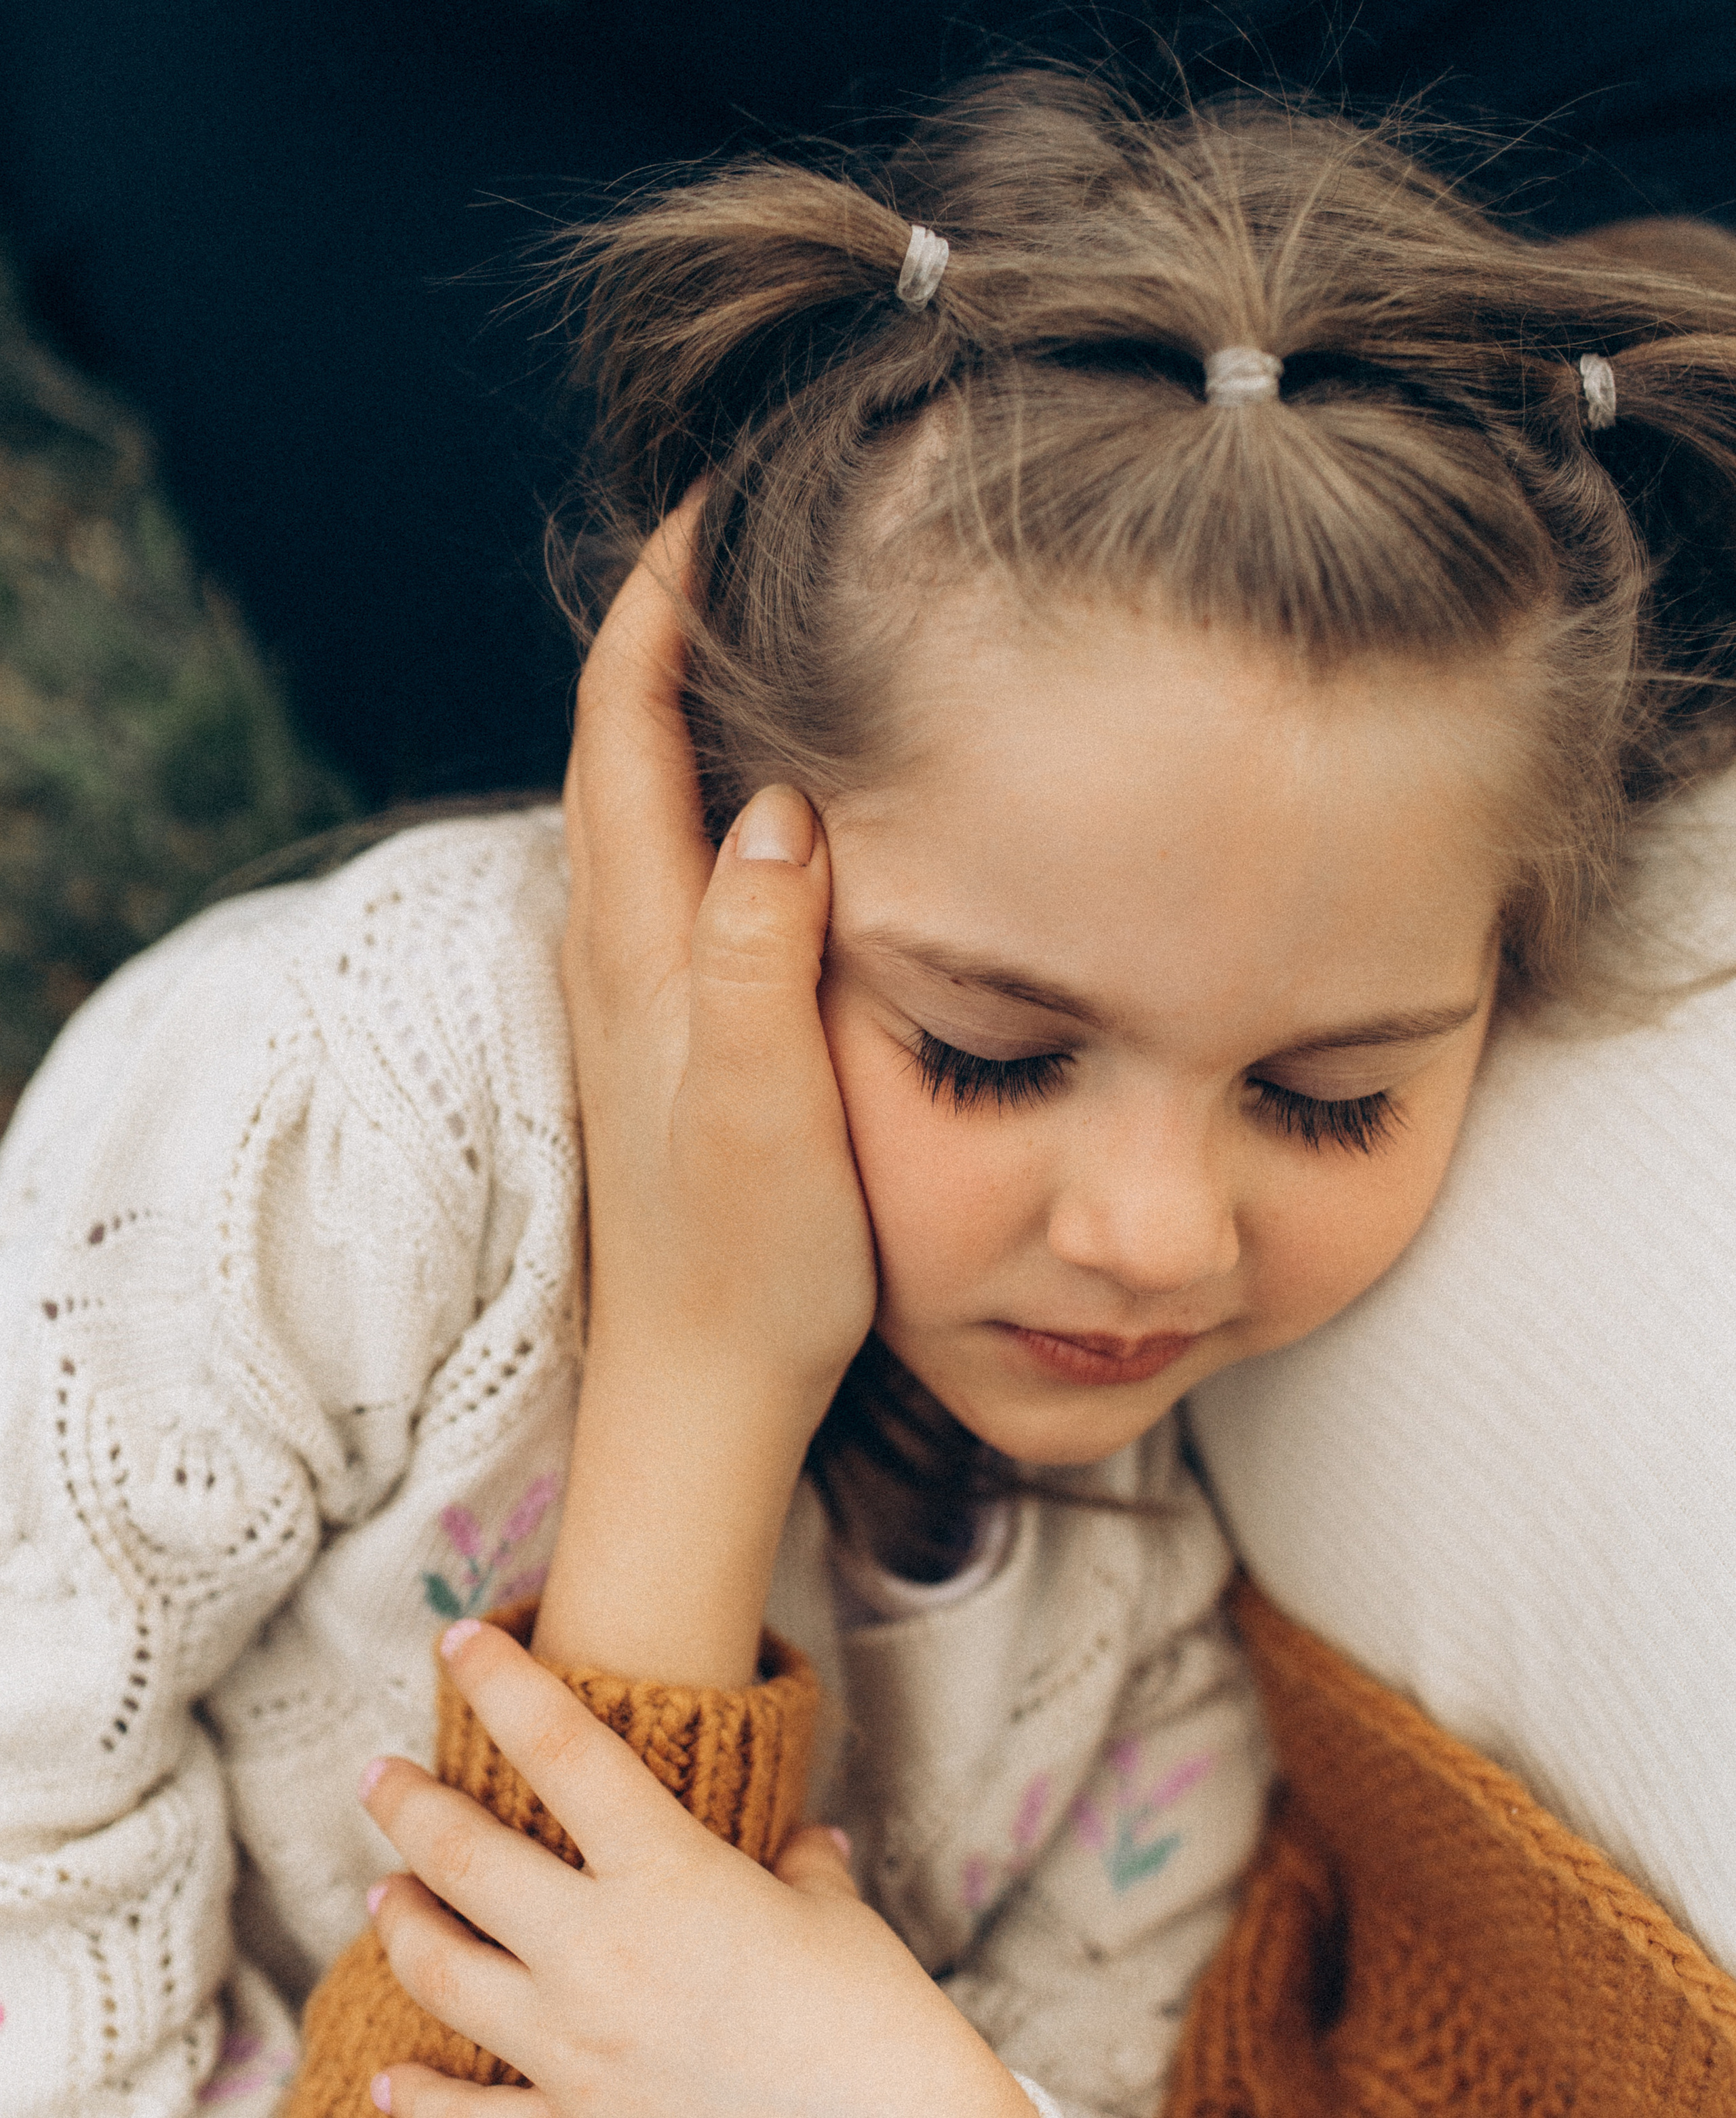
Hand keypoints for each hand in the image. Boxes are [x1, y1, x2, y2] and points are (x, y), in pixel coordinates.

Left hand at [364, 1624, 1048, 2117]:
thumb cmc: (880, 2025)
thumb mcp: (837, 1918)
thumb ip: (803, 1868)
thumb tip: (806, 1842)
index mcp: (668, 1874)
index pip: (561, 1746)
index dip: (500, 1682)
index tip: (458, 1640)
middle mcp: (600, 1952)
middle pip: (461, 1858)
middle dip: (407, 1806)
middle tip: (377, 1778)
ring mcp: (575, 2052)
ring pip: (439, 1974)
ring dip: (399, 1926)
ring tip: (382, 1895)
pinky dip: (419, 2103)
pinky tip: (387, 2085)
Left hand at [535, 503, 877, 1685]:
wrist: (701, 1391)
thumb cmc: (752, 1271)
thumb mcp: (765, 1120)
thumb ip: (754, 964)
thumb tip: (771, 807)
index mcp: (636, 951)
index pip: (622, 724)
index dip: (660, 600)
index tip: (725, 497)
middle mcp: (612, 953)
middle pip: (615, 737)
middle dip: (667, 615)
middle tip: (755, 524)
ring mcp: (628, 992)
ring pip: (635, 794)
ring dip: (678, 693)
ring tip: (763, 620)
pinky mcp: (660, 1031)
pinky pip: (662, 860)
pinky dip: (697, 782)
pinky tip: (763, 787)